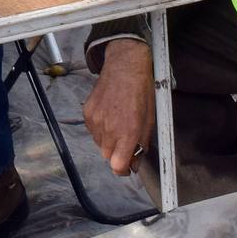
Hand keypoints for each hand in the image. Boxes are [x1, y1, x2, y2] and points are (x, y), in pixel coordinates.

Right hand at [82, 40, 156, 175]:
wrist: (124, 67)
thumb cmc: (142, 92)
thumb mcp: (149, 121)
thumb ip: (141, 144)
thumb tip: (134, 162)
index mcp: (127, 132)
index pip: (117, 166)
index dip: (123, 170)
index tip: (127, 167)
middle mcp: (109, 129)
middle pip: (107, 156)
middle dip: (116, 153)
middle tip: (125, 141)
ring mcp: (95, 120)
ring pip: (99, 143)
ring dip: (108, 141)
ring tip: (117, 124)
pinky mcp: (87, 112)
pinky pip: (92, 130)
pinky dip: (100, 129)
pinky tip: (109, 116)